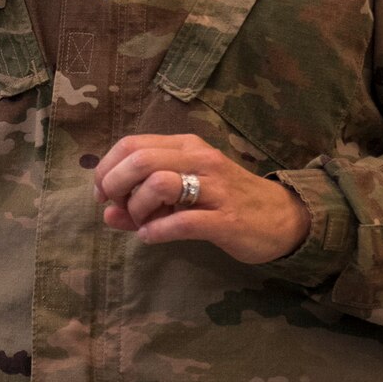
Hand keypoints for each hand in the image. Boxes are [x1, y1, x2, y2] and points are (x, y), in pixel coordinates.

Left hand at [91, 133, 309, 264]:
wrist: (280, 216)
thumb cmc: (224, 200)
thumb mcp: (182, 194)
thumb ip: (142, 201)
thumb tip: (106, 211)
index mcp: (186, 146)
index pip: (132, 143)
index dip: (107, 168)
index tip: (102, 194)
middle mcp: (199, 159)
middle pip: (140, 159)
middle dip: (115, 185)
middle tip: (116, 207)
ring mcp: (215, 188)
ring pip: (159, 184)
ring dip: (139, 208)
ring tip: (141, 223)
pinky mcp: (226, 219)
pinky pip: (183, 221)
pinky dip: (158, 231)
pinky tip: (151, 237)